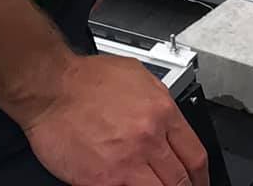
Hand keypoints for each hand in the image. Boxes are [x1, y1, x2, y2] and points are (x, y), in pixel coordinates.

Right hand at [20, 53, 208, 185]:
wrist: (52, 87)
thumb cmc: (87, 80)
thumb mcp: (138, 78)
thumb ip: (159, 103)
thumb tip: (170, 122)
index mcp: (162, 112)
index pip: (195, 155)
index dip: (200, 176)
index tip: (199, 182)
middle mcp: (149, 137)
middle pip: (181, 178)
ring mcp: (127, 161)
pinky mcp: (104, 180)